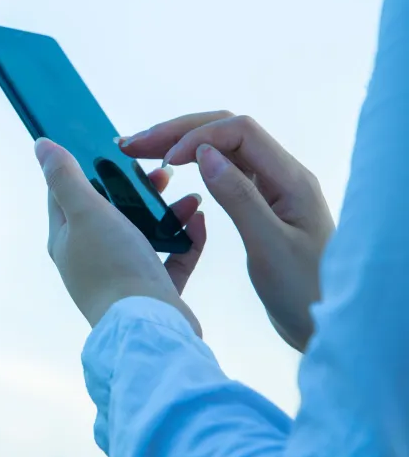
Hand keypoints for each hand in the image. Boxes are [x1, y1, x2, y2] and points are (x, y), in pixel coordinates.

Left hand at [35, 137, 205, 334]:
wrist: (150, 328)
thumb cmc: (113, 267)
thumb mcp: (85, 211)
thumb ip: (64, 177)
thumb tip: (41, 144)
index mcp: (67, 240)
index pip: (66, 194)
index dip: (84, 167)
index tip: (111, 148)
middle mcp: (90, 258)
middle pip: (110, 211)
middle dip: (134, 187)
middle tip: (159, 170)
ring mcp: (122, 276)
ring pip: (143, 233)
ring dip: (165, 210)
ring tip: (186, 194)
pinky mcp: (153, 290)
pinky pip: (172, 257)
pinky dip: (186, 238)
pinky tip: (199, 219)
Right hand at [119, 112, 334, 351]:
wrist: (325, 326)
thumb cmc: (303, 291)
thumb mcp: (269, 247)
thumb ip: (239, 197)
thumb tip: (204, 153)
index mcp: (290, 179)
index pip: (240, 131)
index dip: (198, 136)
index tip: (165, 161)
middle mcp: (281, 175)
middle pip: (225, 132)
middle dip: (177, 132)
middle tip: (131, 145)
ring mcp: (270, 188)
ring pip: (220, 149)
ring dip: (179, 144)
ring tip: (138, 152)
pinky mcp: (259, 204)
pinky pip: (222, 171)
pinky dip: (190, 165)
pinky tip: (168, 174)